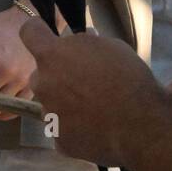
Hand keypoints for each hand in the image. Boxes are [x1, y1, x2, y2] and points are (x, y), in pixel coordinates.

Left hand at [20, 19, 166, 165]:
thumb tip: (83, 38)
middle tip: (83, 80)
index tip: (44, 31)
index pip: (29, 32)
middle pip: (40, 73)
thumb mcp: (112, 47)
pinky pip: (62, 130)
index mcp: (51, 55)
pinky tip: (96, 128)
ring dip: (64, 102)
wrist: (142, 126)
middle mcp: (43, 83)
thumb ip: (89, 42)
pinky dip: (75, 129)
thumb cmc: (128, 79)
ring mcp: (48, 114)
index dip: (37, 30)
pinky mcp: (60, 140)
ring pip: (50, 102)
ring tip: (94, 108)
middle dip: (57, 74)